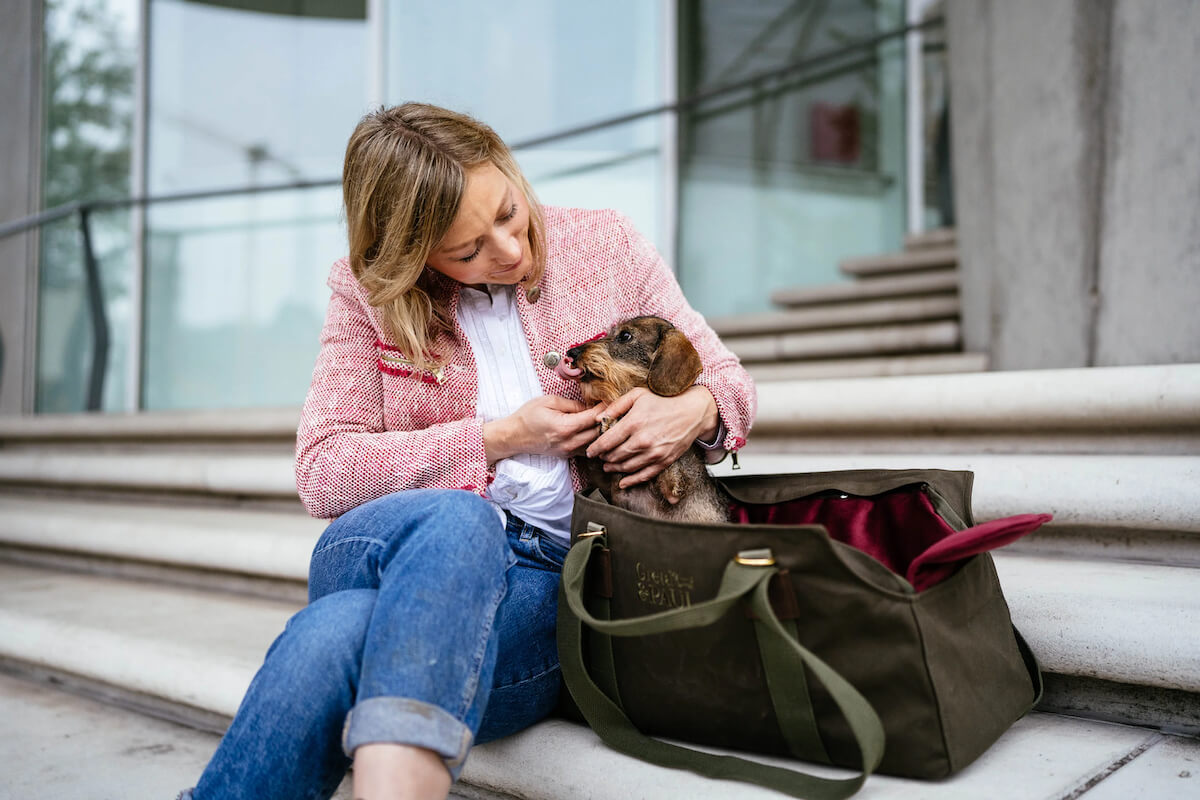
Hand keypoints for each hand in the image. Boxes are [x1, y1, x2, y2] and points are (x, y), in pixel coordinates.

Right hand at [483, 395, 601, 462]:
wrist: (514, 436)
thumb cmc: (528, 416)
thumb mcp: (549, 402)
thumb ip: (572, 404)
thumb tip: (589, 406)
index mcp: (565, 427)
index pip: (594, 418)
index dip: (605, 408)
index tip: (610, 400)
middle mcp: (569, 442)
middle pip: (598, 432)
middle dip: (606, 420)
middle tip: (611, 409)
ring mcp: (568, 451)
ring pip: (595, 442)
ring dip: (600, 431)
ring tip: (604, 419)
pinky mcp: (567, 455)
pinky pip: (586, 448)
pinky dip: (592, 439)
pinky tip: (592, 429)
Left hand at [585, 386, 718, 489]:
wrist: (693, 412)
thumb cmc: (664, 401)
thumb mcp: (638, 395)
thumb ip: (616, 406)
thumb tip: (597, 418)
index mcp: (633, 423)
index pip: (606, 442)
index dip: (594, 448)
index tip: (589, 451)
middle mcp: (642, 440)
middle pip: (614, 456)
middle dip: (604, 458)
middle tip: (599, 457)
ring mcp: (654, 453)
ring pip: (626, 467)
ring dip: (614, 468)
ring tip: (608, 465)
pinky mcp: (664, 461)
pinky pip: (644, 475)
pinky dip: (631, 480)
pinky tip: (623, 482)